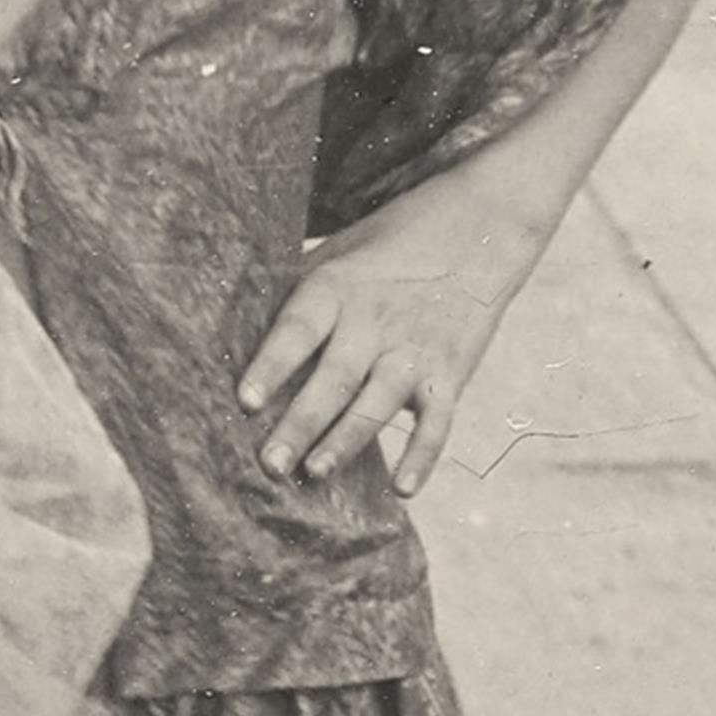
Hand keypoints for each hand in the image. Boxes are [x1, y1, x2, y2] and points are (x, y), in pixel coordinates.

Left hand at [238, 159, 547, 498]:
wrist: (484, 225)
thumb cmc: (391, 244)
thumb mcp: (338, 252)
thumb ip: (295, 289)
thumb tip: (231, 328)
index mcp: (336, 288)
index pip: (298, 331)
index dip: (272, 366)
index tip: (245, 402)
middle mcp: (374, 322)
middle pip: (333, 379)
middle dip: (301, 423)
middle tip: (269, 464)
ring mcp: (414, 350)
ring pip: (376, 404)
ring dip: (346, 441)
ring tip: (314, 472)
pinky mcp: (450, 372)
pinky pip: (438, 422)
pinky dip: (424, 457)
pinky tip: (404, 490)